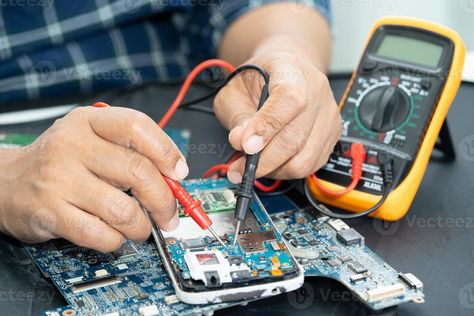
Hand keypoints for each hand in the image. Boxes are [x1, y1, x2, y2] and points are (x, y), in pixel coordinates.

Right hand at [0, 106, 187, 251]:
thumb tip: (175, 176)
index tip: (179, 173)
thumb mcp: (93, 139)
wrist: (6, 181)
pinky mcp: (49, 212)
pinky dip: (117, 241)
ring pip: (123, 209)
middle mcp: (72, 145)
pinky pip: (100, 234)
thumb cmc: (61, 161)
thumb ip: (132, 150)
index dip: (166, 151)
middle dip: (165, 200)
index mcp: (89, 121)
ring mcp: (59, 179)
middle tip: (169, 214)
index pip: (137, 126)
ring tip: (141, 228)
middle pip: (138, 171)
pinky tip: (116, 236)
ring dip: (142, 226)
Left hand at [214, 52, 341, 181]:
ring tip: (255, 163)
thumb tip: (240, 142)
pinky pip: (310, 165)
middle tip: (238, 167)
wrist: (284, 74)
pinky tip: (271, 162)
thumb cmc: (258, 80)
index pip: (288, 99)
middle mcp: (316, 90)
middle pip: (295, 137)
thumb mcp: (235, 90)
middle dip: (262, 161)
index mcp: (290, 69)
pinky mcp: (333, 135)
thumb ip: (236, 116)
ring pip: (303, 159)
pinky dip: (286, 170)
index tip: (246, 146)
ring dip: (274, 169)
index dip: (266, 127)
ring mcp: (328, 114)